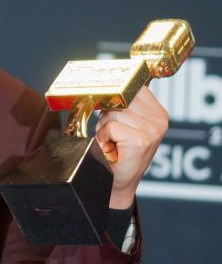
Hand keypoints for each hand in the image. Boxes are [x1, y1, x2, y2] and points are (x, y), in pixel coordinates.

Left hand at [96, 86, 168, 208]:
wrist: (118, 181)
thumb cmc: (117, 151)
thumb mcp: (123, 122)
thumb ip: (122, 103)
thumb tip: (106, 82)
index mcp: (157, 112)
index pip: (130, 87)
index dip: (114, 100)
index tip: (113, 115)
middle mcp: (160, 119)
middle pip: (120, 99)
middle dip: (107, 116)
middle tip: (112, 135)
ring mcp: (153, 130)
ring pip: (112, 113)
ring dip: (104, 127)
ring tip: (112, 141)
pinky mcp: (141, 140)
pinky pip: (111, 127)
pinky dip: (104, 137)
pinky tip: (112, 147)